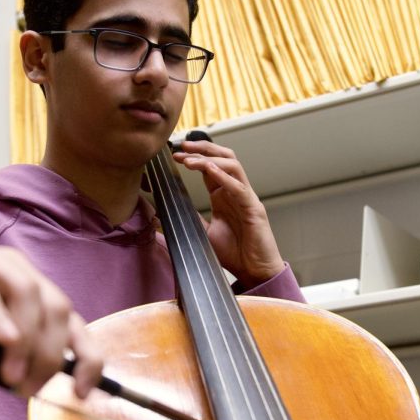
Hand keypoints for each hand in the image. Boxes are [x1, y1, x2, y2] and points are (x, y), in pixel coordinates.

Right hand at [0, 234, 102, 398]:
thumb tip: (18, 383)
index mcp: (30, 292)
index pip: (72, 321)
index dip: (86, 355)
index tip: (84, 391)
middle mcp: (15, 269)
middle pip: (55, 306)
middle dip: (50, 353)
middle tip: (28, 388)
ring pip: (25, 290)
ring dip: (24, 339)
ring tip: (11, 376)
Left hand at [172, 139, 284, 287]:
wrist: (254, 272)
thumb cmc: (234, 253)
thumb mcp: (204, 232)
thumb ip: (190, 219)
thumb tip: (164, 215)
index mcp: (224, 195)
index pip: (210, 167)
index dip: (194, 157)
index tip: (175, 155)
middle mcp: (236, 191)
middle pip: (223, 158)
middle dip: (203, 149)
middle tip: (182, 147)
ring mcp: (246, 198)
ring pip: (233, 166)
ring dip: (211, 159)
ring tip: (190, 159)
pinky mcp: (254, 209)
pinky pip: (240, 187)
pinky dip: (224, 176)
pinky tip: (210, 170)